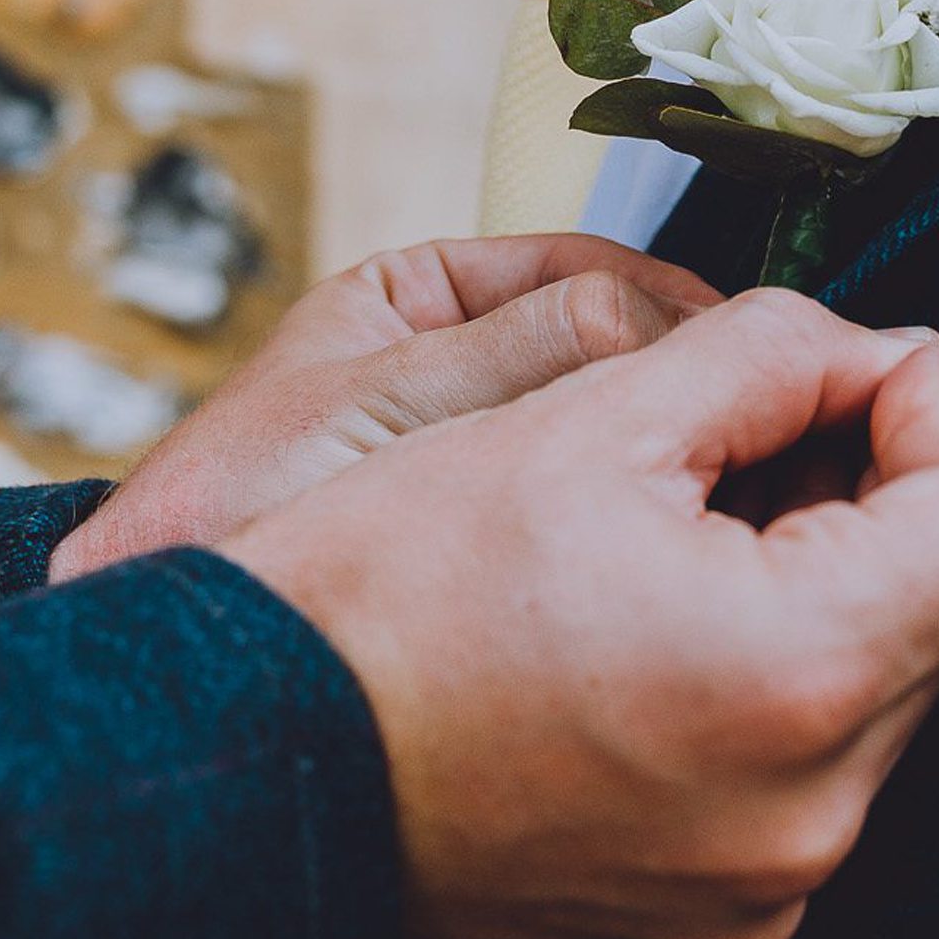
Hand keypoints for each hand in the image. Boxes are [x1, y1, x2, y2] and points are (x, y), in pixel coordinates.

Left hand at [51, 237, 720, 578]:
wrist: (165, 665)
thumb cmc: (236, 511)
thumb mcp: (386, 405)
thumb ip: (524, 352)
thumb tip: (676, 320)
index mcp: (424, 294)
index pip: (593, 273)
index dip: (682, 310)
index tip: (754, 355)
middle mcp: (463, 367)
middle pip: (622, 360)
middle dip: (693, 395)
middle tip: (773, 436)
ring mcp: (484, 461)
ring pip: (619, 446)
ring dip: (679, 467)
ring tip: (742, 499)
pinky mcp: (496, 552)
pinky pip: (596, 523)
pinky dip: (645, 530)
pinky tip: (684, 555)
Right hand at [223, 289, 938, 938]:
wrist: (242, 773)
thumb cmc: (383, 590)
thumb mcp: (584, 417)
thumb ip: (773, 354)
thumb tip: (883, 353)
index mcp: (799, 677)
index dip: (936, 413)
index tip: (843, 373)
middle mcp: (814, 815)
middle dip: (865, 497)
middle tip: (726, 441)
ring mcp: (767, 888)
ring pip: (881, 685)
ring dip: (814, 586)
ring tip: (666, 534)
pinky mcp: (718, 921)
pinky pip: (807, 769)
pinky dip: (762, 679)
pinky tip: (643, 629)